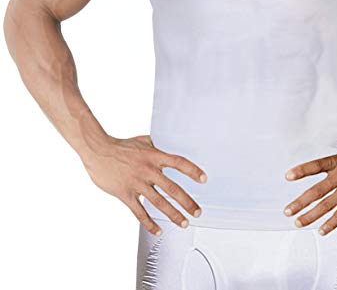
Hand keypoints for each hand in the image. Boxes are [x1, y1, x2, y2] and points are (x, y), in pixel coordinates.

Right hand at [81, 134, 206, 235]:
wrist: (98, 151)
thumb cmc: (121, 145)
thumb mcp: (143, 141)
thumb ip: (158, 146)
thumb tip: (171, 146)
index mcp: (154, 156)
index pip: (178, 163)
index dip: (192, 171)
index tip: (204, 179)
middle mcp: (148, 170)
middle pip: (172, 189)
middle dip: (187, 202)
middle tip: (198, 212)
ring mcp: (136, 183)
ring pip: (159, 203)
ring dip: (173, 215)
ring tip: (184, 223)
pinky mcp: (125, 194)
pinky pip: (139, 212)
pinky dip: (150, 223)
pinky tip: (158, 230)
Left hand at [283, 145, 336, 235]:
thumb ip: (330, 153)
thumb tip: (311, 149)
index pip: (316, 165)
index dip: (302, 170)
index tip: (287, 176)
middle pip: (318, 190)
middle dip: (300, 202)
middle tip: (288, 210)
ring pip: (327, 205)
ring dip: (311, 215)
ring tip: (298, 222)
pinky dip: (330, 224)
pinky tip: (321, 230)